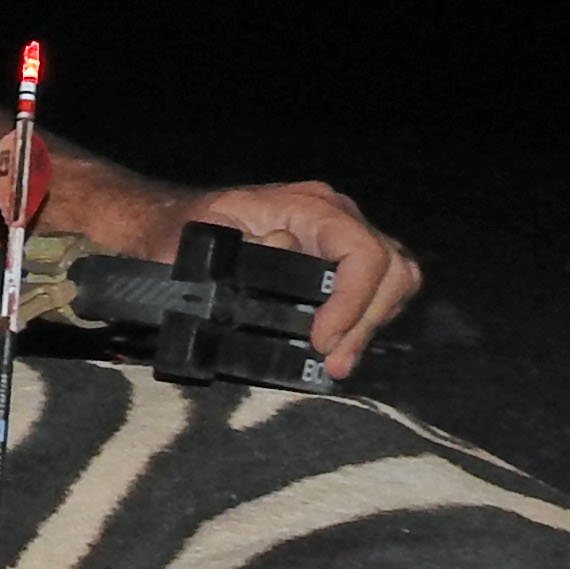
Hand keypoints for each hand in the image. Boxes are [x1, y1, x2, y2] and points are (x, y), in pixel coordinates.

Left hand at [129, 179, 421, 379]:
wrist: (174, 224)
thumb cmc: (184, 231)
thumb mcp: (200, 237)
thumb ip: (239, 245)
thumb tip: (283, 245)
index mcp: (308, 204)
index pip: (362, 251)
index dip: (351, 301)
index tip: (321, 341)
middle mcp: (336, 214)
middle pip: (391, 268)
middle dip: (366, 322)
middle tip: (332, 364)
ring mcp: (343, 236)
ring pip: (395, 279)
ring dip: (370, 325)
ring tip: (335, 363)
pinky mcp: (340, 259)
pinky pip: (379, 289)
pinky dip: (365, 321)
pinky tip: (337, 348)